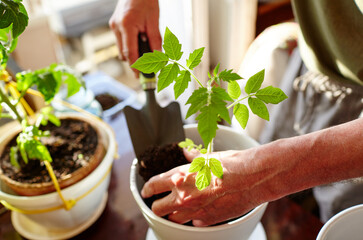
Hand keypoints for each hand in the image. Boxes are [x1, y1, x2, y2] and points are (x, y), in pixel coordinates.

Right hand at [109, 0, 161, 76]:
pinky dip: (131, 45)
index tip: (141, 76)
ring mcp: (114, 26)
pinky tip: (140, 40)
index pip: (130, 53)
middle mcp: (117, 26)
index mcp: (126, 25)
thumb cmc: (146, 0)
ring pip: (122, 49)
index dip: (136, 67)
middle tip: (148, 68)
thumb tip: (159, 58)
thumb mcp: (154, 20)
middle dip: (136, 62)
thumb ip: (156, 40)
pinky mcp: (114, 25)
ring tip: (146, 49)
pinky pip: (122, 41)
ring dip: (133, 53)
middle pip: (124, 54)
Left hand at [141, 149, 263, 226]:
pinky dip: (194, 218)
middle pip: (157, 209)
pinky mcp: (207, 220)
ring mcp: (194, 210)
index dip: (147, 189)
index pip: (153, 186)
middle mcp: (183, 196)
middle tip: (161, 201)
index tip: (147, 191)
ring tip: (179, 207)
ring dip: (173, 214)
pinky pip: (194, 223)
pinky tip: (199, 210)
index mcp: (180, 177)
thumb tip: (186, 151)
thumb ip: (193, 157)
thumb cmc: (231, 165)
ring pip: (173, 219)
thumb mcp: (208, 157)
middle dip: (157, 205)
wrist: (252, 178)